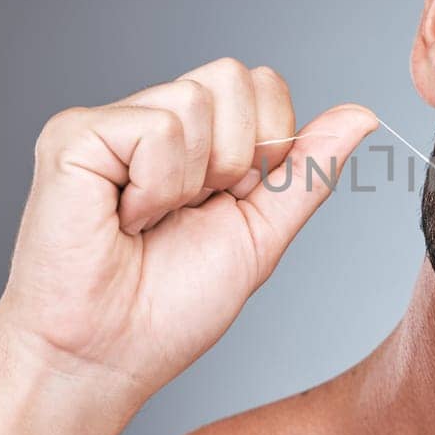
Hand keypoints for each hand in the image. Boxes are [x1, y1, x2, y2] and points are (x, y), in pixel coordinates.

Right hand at [0, 56, 377, 410]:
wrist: (106, 358)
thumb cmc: (169, 308)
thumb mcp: (262, 233)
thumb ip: (307, 171)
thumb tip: (361, 115)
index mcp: (196, 139)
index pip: (261, 84)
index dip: (269, 143)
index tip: (232, 202)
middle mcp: (151, 118)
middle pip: (233, 76)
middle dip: (236, 158)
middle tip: (189, 212)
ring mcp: (109, 123)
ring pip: (197, 99)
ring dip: (192, 181)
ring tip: (149, 222)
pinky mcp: (73, 136)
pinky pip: (157, 127)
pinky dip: (157, 186)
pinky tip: (123, 219)